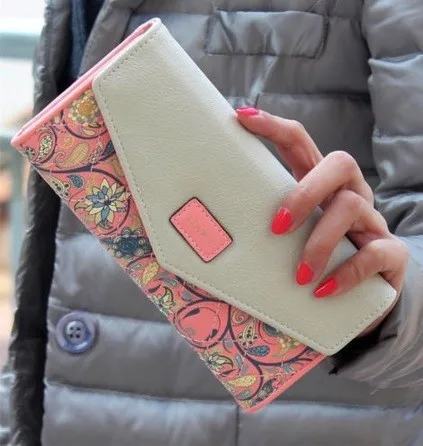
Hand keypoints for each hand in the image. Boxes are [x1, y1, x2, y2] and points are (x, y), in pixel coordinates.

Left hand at [236, 107, 407, 332]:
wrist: (361, 296)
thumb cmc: (313, 259)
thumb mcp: (287, 240)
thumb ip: (261, 230)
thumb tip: (203, 237)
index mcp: (319, 185)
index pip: (299, 143)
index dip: (274, 127)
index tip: (241, 117)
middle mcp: (348, 193)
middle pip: (338, 163)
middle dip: (305, 191)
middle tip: (276, 227)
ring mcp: (372, 221)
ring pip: (353, 207)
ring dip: (319, 243)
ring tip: (298, 276)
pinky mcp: (390, 253)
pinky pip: (376, 254)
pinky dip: (346, 273)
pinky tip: (322, 291)